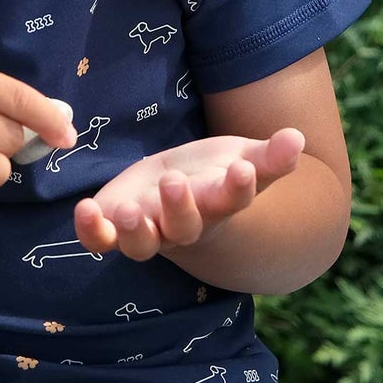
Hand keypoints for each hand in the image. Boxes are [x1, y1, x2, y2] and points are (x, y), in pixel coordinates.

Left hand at [74, 128, 305, 260]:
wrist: (182, 194)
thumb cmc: (216, 174)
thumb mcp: (243, 157)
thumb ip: (269, 155)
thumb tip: (298, 137)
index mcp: (218, 205)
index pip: (233, 200)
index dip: (239, 188)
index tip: (242, 170)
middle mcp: (184, 225)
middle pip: (185, 228)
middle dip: (180, 209)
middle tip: (175, 183)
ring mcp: (149, 229)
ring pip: (142, 245)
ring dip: (134, 231)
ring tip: (126, 211)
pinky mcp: (115, 227)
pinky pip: (101, 241)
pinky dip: (91, 232)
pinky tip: (85, 209)